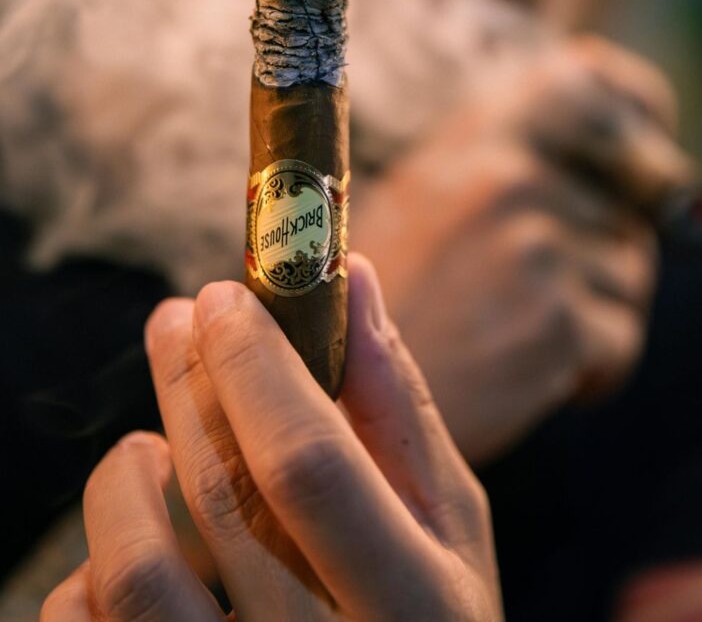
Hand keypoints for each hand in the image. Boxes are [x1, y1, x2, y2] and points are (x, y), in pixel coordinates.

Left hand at [41, 255, 502, 621]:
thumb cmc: (429, 612)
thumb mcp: (449, 524)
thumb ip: (399, 409)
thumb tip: (352, 277)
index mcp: (409, 603)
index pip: (309, 467)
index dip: (256, 368)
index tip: (224, 297)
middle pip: (221, 498)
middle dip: (188, 385)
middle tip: (177, 320)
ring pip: (136, 576)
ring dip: (126, 480)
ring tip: (145, 447)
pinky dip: (89, 571)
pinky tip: (131, 537)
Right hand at [353, 35, 695, 464]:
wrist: (335, 393)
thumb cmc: (387, 297)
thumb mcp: (428, 193)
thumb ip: (501, 159)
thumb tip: (602, 154)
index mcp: (480, 132)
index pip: (592, 82)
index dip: (630, 121)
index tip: (634, 163)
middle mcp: (512, 173)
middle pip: (622, 204)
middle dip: (603, 247)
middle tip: (548, 285)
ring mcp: (536, 246)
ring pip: (628, 273)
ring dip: (592, 310)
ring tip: (513, 328)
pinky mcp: (556, 322)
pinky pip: (620, 338)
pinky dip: (589, 367)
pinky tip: (525, 368)